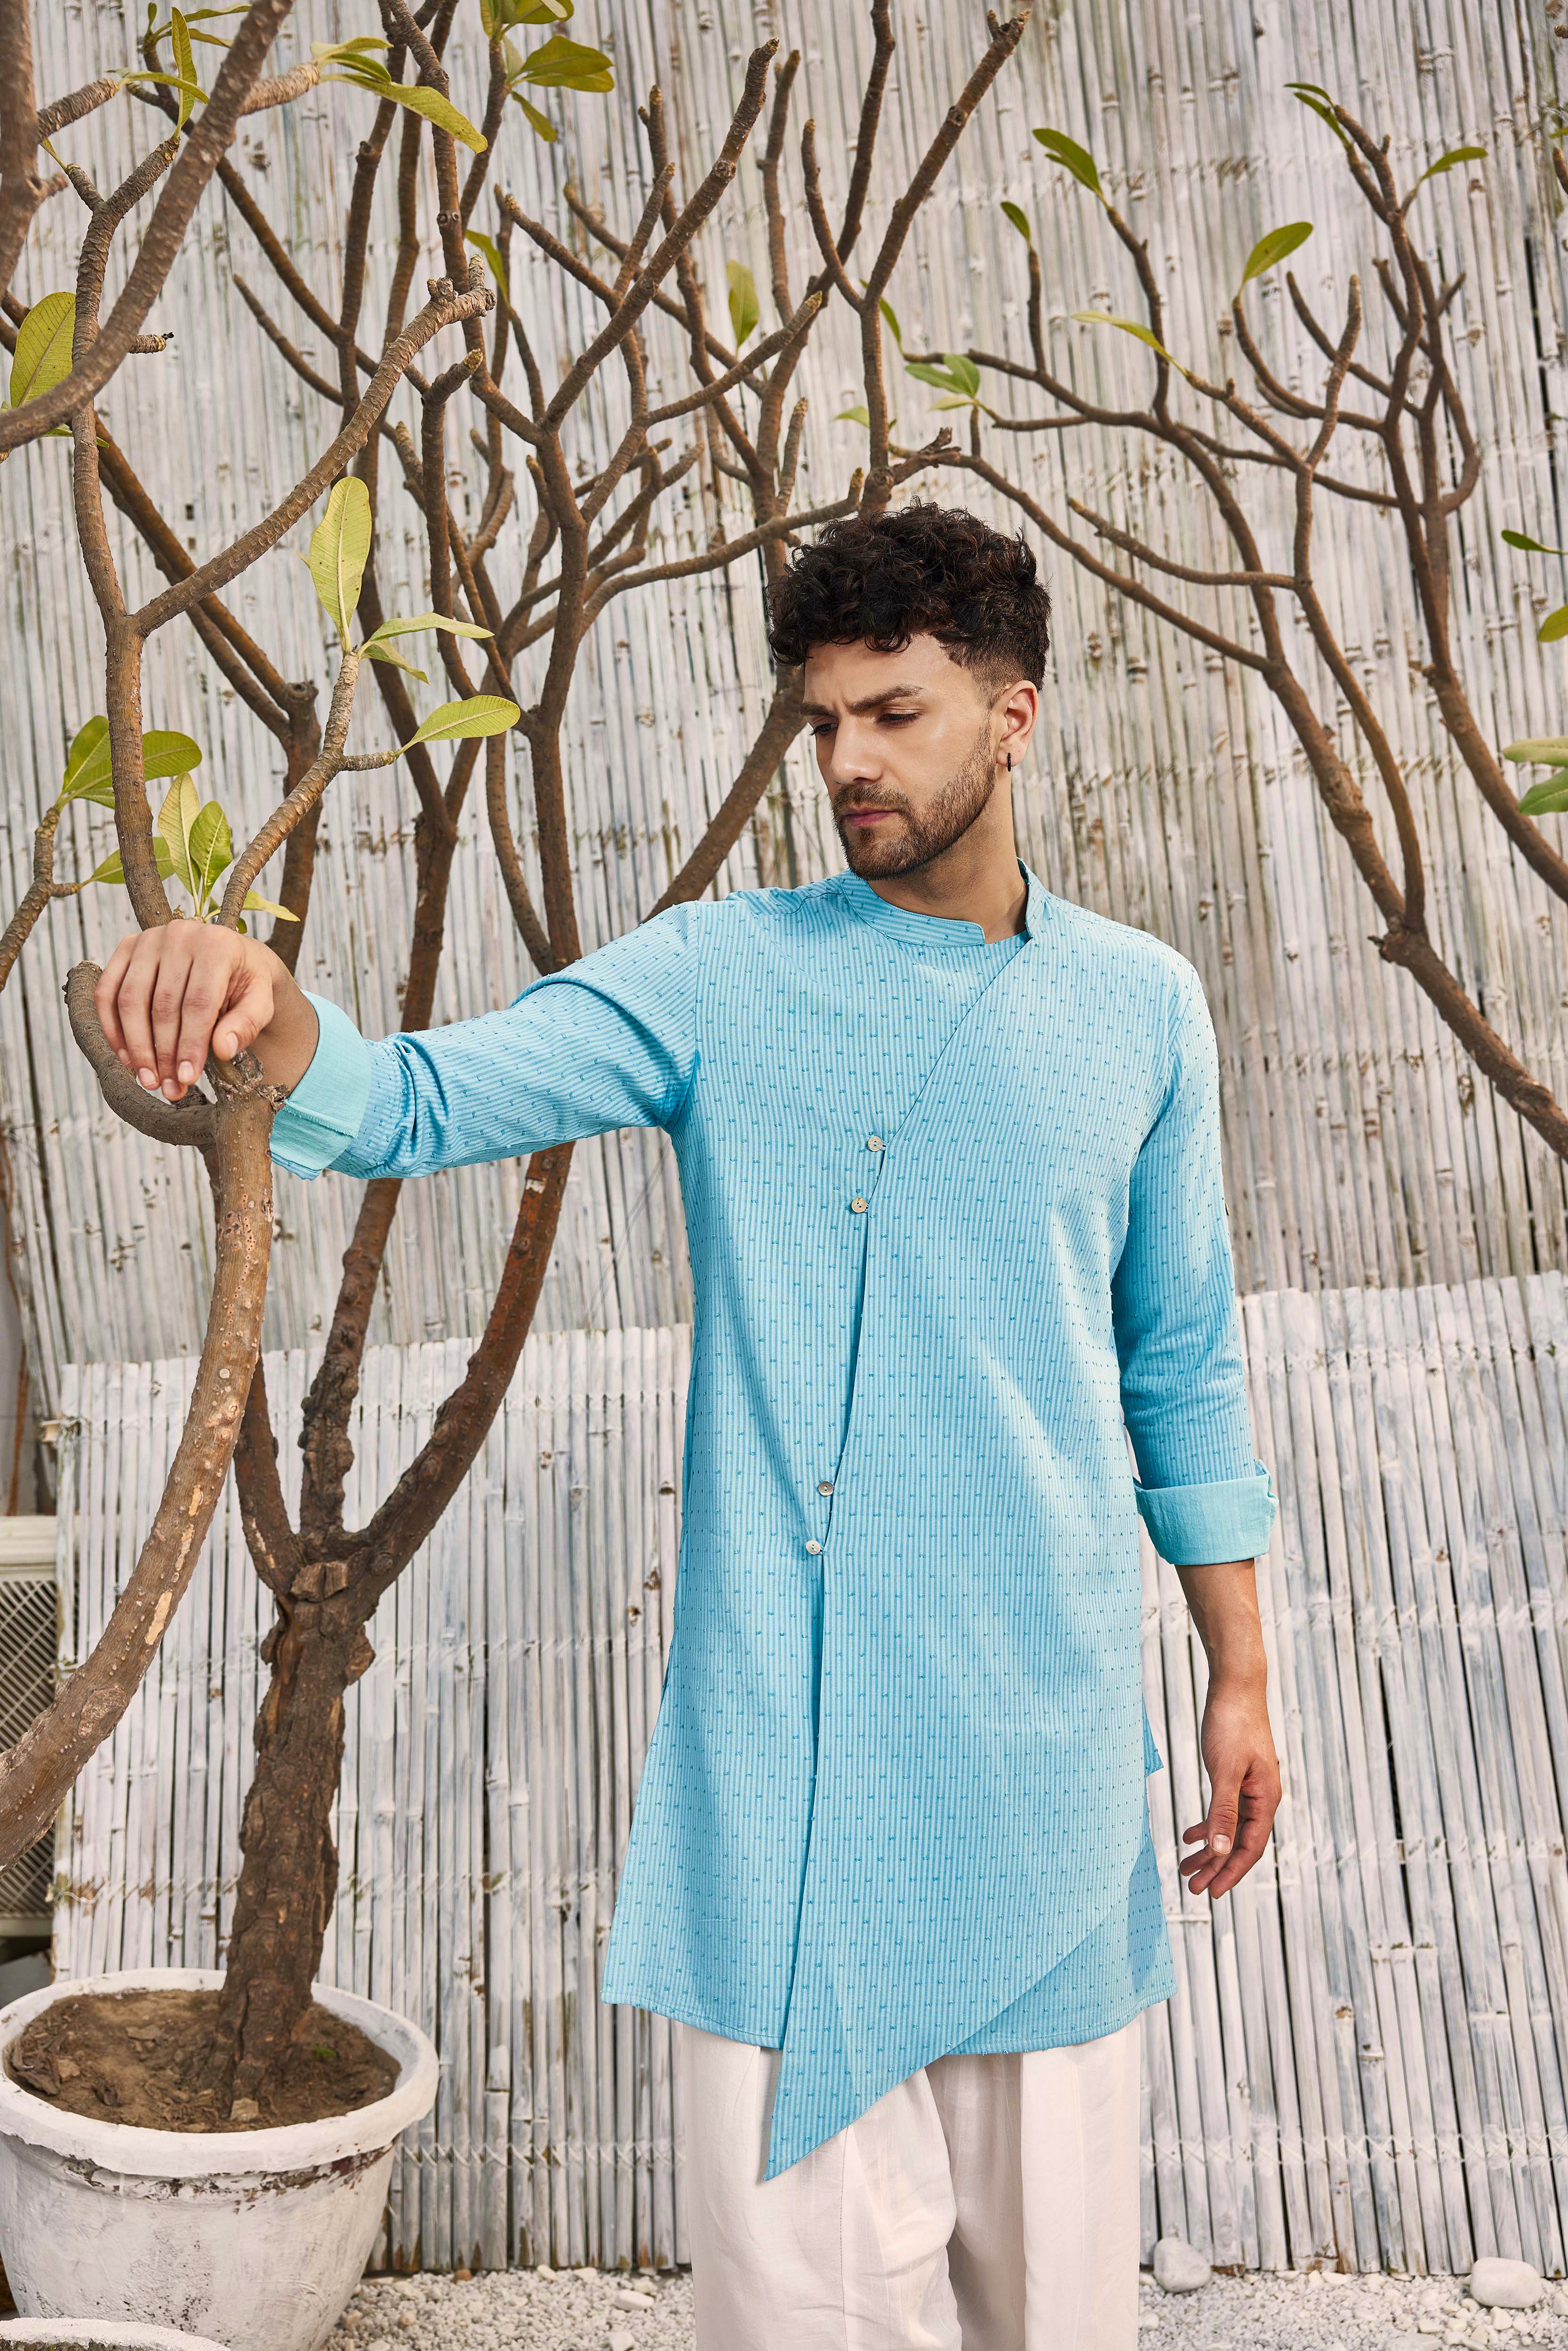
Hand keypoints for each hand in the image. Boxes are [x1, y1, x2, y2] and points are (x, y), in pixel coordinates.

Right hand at [94, 918, 312, 1100]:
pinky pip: (108, 992)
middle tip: (168, 1089)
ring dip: (135, 1046)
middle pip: (162, 1004)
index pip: (198, 1003)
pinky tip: (127, 1058)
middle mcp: (179, 934)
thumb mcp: (261, 1003)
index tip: (188, 1079)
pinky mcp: (126, 947)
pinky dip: (112, 1028)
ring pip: (130, 1000)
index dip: (191, 1045)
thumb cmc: (246, 983)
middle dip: (163, 1053)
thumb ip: (246, 1025)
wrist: (231, 956)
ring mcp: (148, 938)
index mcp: (217, 944)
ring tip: (148, 1080)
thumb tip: (222, 1050)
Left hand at [1179, 1671, 1280, 1899]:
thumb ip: (1222, 1811)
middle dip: (1215, 1867)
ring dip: (1209, 1849)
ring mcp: (1250, 1788)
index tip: (1211, 1893)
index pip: (1249, 1848)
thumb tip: (1219, 1850)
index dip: (1230, 1873)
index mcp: (1264, 1800)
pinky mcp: (1237, 1777)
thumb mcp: (1224, 1771)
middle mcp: (1261, 1798)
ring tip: (1185, 1867)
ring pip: (1230, 1829)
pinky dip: (1208, 1825)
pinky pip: (1224, 1811)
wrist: (1235, 1687)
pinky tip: (1190, 1834)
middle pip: (1238, 1843)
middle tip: (1192, 1887)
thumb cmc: (1232, 1725)